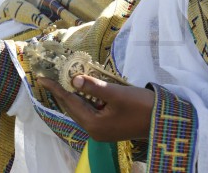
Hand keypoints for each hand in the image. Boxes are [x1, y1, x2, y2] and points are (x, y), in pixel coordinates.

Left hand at [38, 74, 154, 140]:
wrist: (166, 120)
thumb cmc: (141, 106)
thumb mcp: (116, 94)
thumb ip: (93, 87)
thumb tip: (73, 80)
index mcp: (94, 125)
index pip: (69, 102)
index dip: (55, 88)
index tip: (42, 78)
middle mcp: (95, 130)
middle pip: (73, 107)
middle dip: (62, 91)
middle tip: (50, 77)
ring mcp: (103, 129)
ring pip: (81, 109)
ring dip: (74, 94)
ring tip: (63, 79)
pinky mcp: (110, 125)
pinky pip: (91, 110)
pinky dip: (86, 98)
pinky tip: (83, 87)